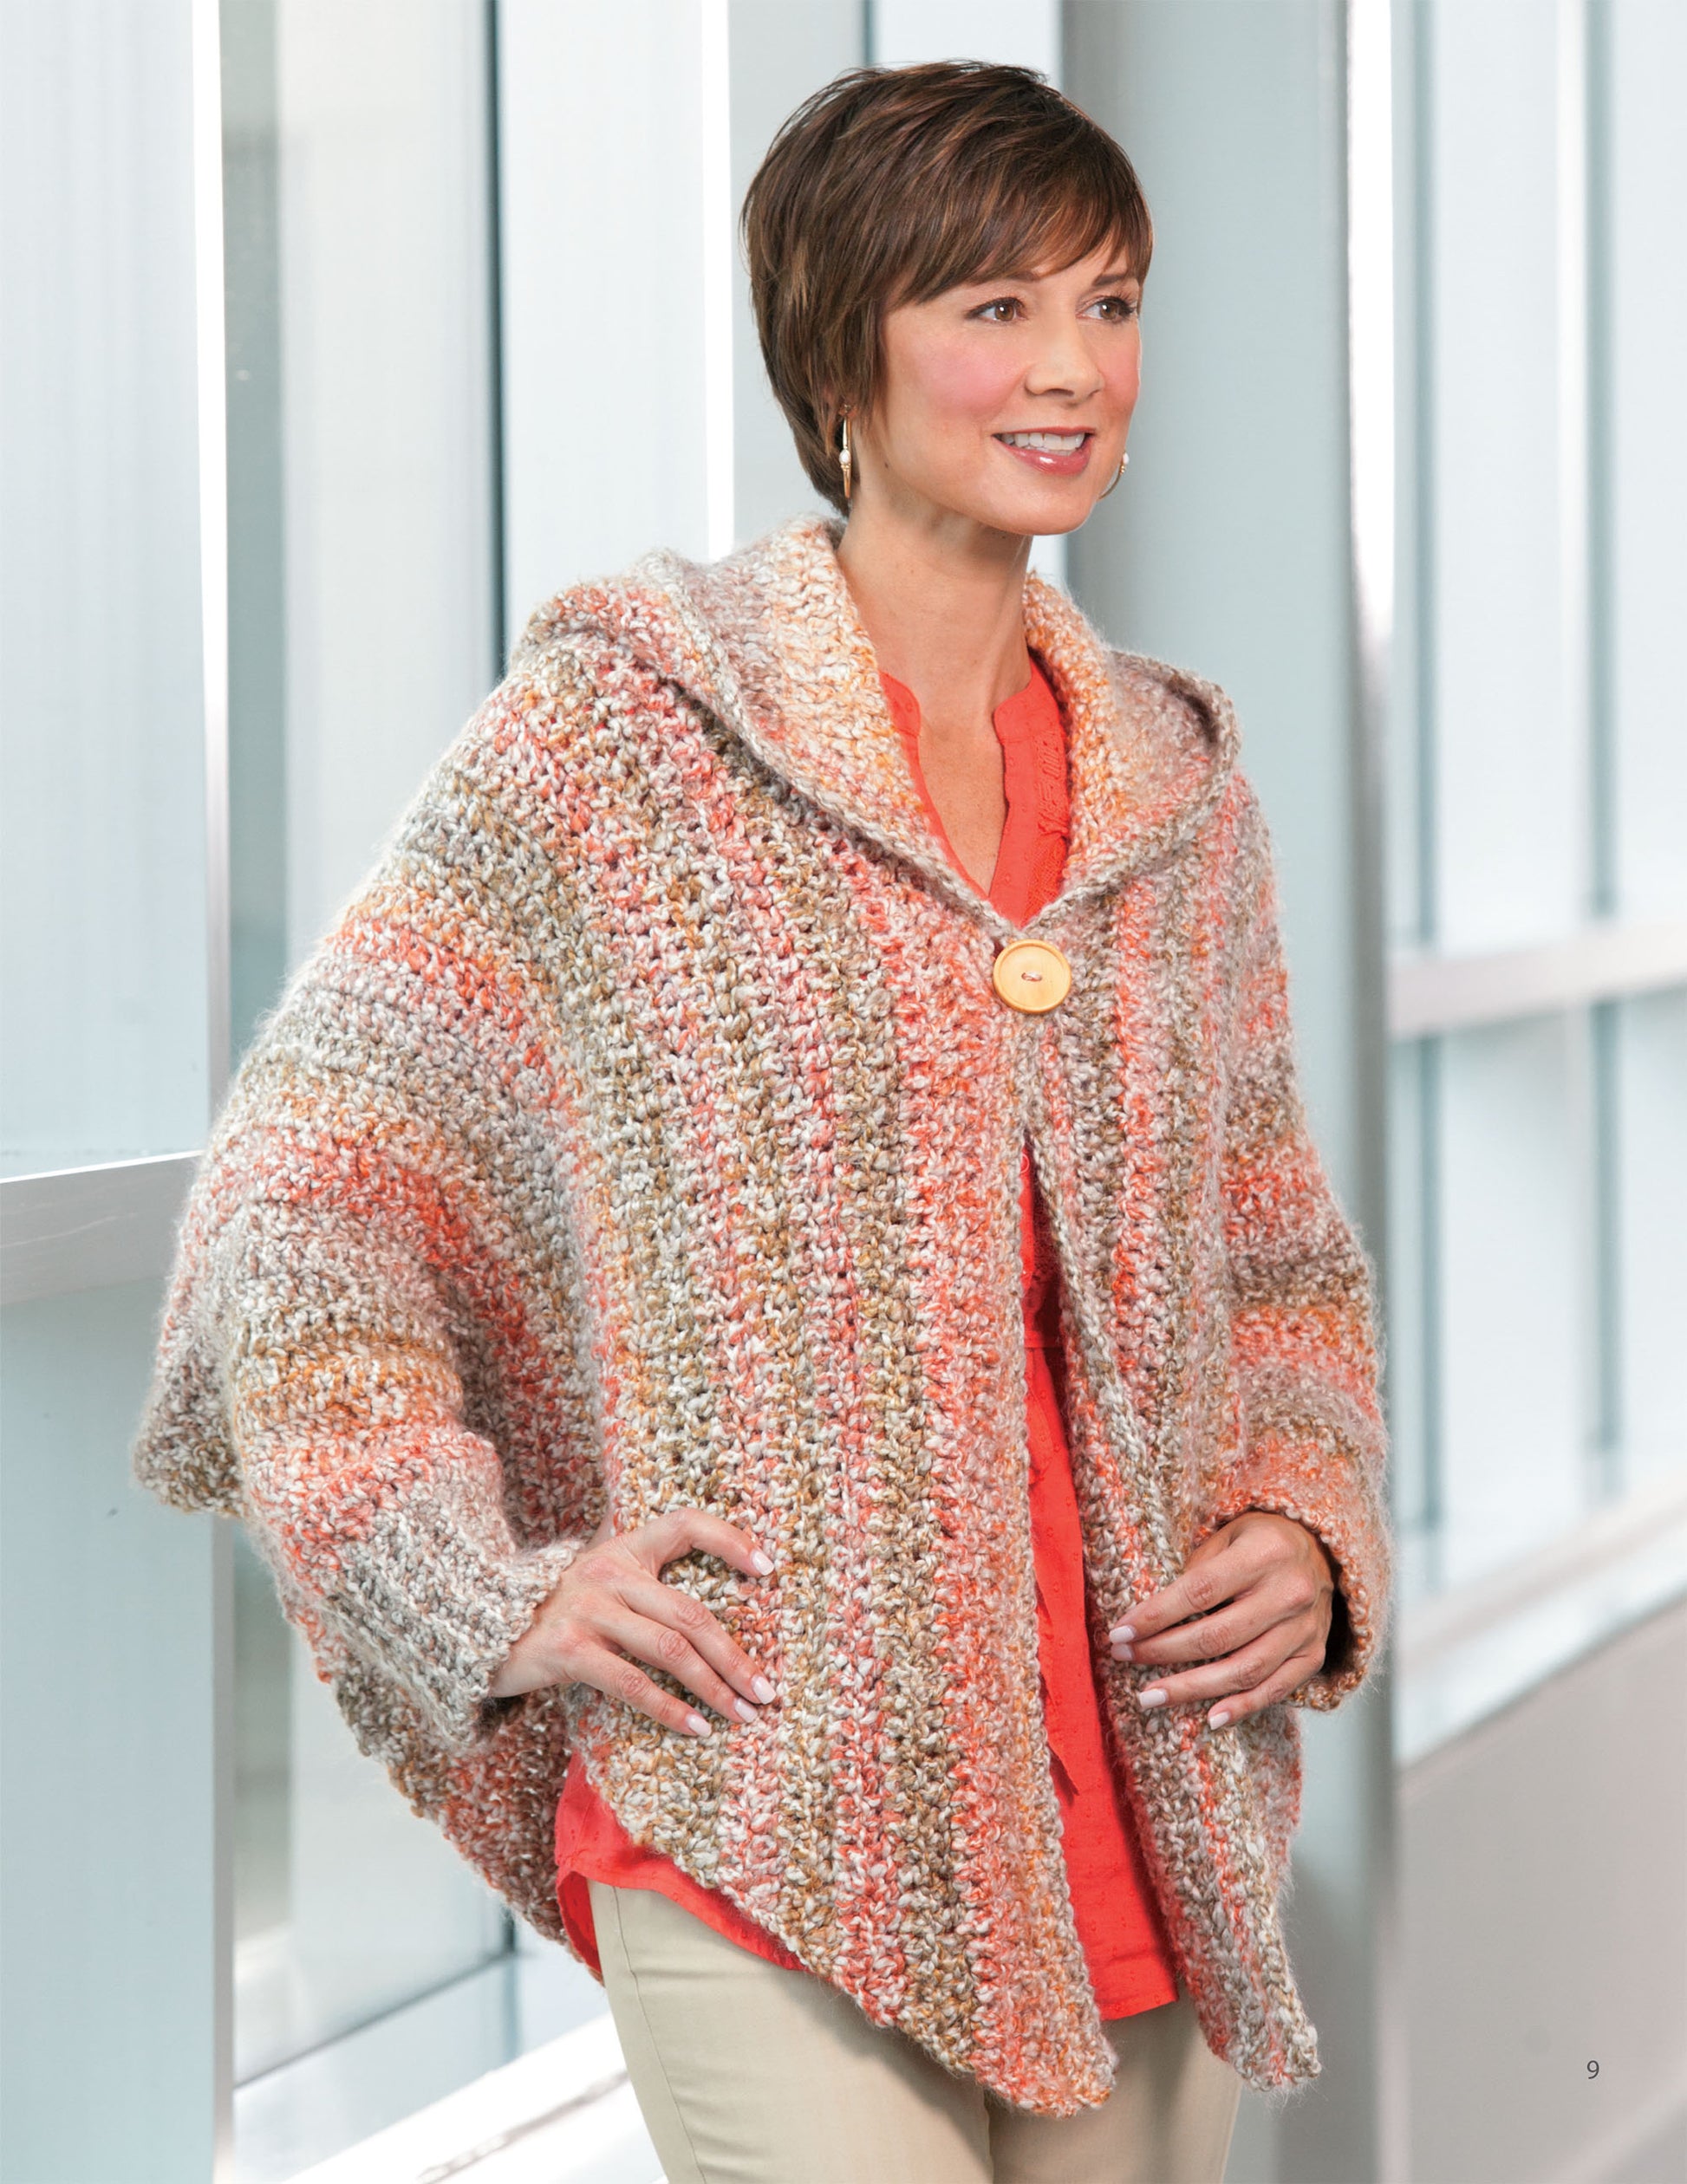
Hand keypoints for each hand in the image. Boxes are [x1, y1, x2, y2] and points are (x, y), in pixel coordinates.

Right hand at [490, 1508, 778, 1738]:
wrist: (475, 1622)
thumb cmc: (554, 1609)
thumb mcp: (599, 1580)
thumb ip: (644, 1588)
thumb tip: (710, 1626)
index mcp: (624, 1548)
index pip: (685, 1524)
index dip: (730, 1539)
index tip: (767, 1568)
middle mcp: (610, 1571)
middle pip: (691, 1611)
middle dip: (735, 1656)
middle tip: (767, 1691)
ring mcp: (589, 1609)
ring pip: (669, 1649)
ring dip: (714, 1686)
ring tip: (743, 1714)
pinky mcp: (569, 1649)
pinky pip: (632, 1682)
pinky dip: (670, 1708)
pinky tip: (695, 1727)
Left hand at [1107, 1510, 1334, 1729]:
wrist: (1323, 1552)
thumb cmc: (1261, 1540)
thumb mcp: (1227, 1534)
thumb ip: (1196, 1570)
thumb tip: (1153, 1616)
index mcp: (1264, 1553)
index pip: (1199, 1591)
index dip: (1156, 1615)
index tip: (1120, 1632)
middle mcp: (1289, 1592)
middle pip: (1217, 1636)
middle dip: (1163, 1652)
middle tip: (1124, 1658)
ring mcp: (1305, 1628)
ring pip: (1244, 1670)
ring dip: (1191, 1688)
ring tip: (1150, 1697)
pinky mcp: (1314, 1654)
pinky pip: (1275, 1689)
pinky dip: (1242, 1707)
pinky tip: (1209, 1718)